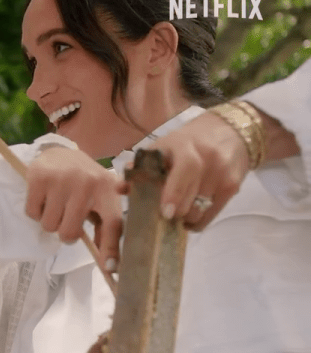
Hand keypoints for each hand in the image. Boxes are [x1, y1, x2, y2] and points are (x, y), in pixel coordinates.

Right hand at [26, 146, 123, 270]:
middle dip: (65, 232)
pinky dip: (36, 212)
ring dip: (50, 221)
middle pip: (69, 232)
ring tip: (56, 204)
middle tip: (67, 219)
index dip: (111, 247)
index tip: (110, 268)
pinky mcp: (39, 177)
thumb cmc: (84, 180)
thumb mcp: (101, 195)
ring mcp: (61, 180)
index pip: (113, 222)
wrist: (60, 151)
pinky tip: (44, 198)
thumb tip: (110, 262)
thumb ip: (105, 223)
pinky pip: (33, 214)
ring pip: (49, 226)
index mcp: (107, 188)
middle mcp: (86, 183)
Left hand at [140, 111, 249, 230]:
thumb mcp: (164, 146)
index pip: (186, 170)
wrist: (231, 131)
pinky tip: (188, 215)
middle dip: (173, 213)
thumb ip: (141, 167)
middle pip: (191, 199)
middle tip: (161, 215)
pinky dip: (197, 221)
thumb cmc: (188, 141)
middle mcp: (209, 160)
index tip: (164, 212)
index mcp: (187, 147)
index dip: (174, 193)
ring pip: (199, 211)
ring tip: (175, 214)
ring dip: (184, 219)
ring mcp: (223, 175)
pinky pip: (211, 215)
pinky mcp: (233, 187)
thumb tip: (119, 188)